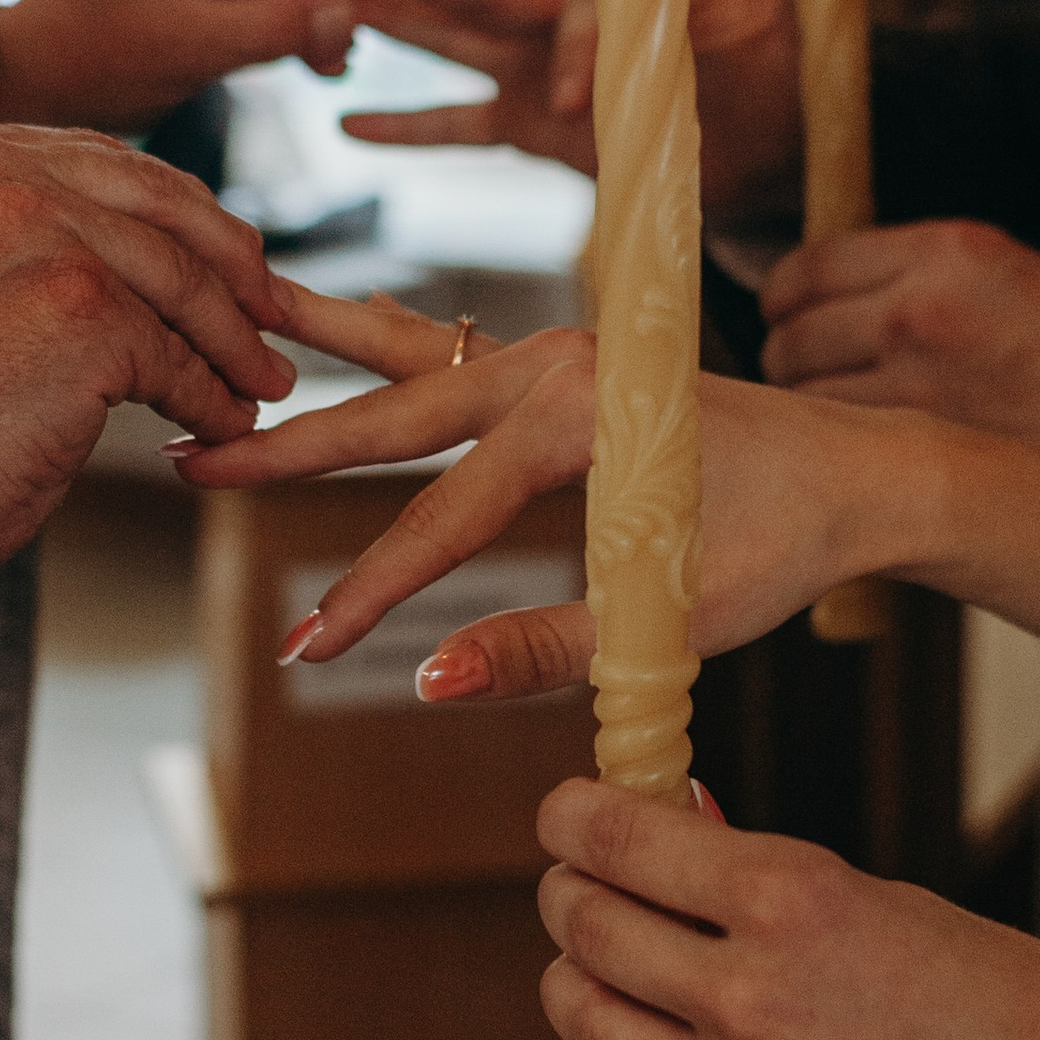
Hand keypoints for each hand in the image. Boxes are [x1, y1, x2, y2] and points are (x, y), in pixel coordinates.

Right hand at [0, 118, 296, 587]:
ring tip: (262, 380)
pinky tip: (226, 423)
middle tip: (271, 310)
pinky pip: (176, 353)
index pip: (95, 160)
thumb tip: (126, 230)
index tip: (223, 253)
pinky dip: (212, 395)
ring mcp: (36, 233)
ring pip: (177, 278)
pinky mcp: (81, 311)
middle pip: (152, 202)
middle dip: (228, 262)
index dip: (173, 210)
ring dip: (233, 339)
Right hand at [173, 286, 945, 693]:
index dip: (367, 594)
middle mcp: (553, 364)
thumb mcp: (673, 616)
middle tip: (185, 464)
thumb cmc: (779, 543)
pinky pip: (444, 367)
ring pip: (405, 375)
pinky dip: (373, 368)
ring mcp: (552, 353)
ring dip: (314, 386)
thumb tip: (427, 686)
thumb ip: (547, 649)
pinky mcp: (558, 366)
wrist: (855, 470)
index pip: (442, 521)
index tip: (300, 651)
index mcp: (578, 416)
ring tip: (223, 381)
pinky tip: (311, 357)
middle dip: (285, 450)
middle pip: (390, 417)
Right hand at [348, 0, 804, 209]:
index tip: (573, 104)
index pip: (582, 17)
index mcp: (626, 4)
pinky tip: (347, 125)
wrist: (769, 139)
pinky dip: (407, 128)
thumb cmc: (783, 77)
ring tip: (326, 9)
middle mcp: (569, 27)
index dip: (574, 52)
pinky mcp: (531, 127)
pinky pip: (460, 128)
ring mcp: (540, 73)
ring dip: (393, 28)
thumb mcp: (796, 27)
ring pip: (453, 44)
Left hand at [532, 780, 1039, 1039]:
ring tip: (600, 964)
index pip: (617, 839)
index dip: (574, 815)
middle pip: (585, 930)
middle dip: (568, 891)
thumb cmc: (1029, 1011)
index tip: (569, 811)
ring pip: (593, 1027)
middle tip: (579, 880)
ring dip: (580, 982)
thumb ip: (779, 888)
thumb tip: (683, 844)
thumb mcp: (899, 906)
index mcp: (795, 903)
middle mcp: (752, 1001)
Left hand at [761, 219, 1039, 450]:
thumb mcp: (997, 269)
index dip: (781, 298)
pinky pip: (840, 443)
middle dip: (788, 357)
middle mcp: (918, 310)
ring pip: (803, 398)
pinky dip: (832, 447)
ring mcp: (917, 384)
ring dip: (803, 408)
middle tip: (805, 374)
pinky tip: (851, 451)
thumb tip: (819, 299)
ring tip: (830, 418)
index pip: (805, 270)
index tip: (783, 313)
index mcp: (941, 250)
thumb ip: (908, 274)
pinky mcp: (927, 445)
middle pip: (789, 338)